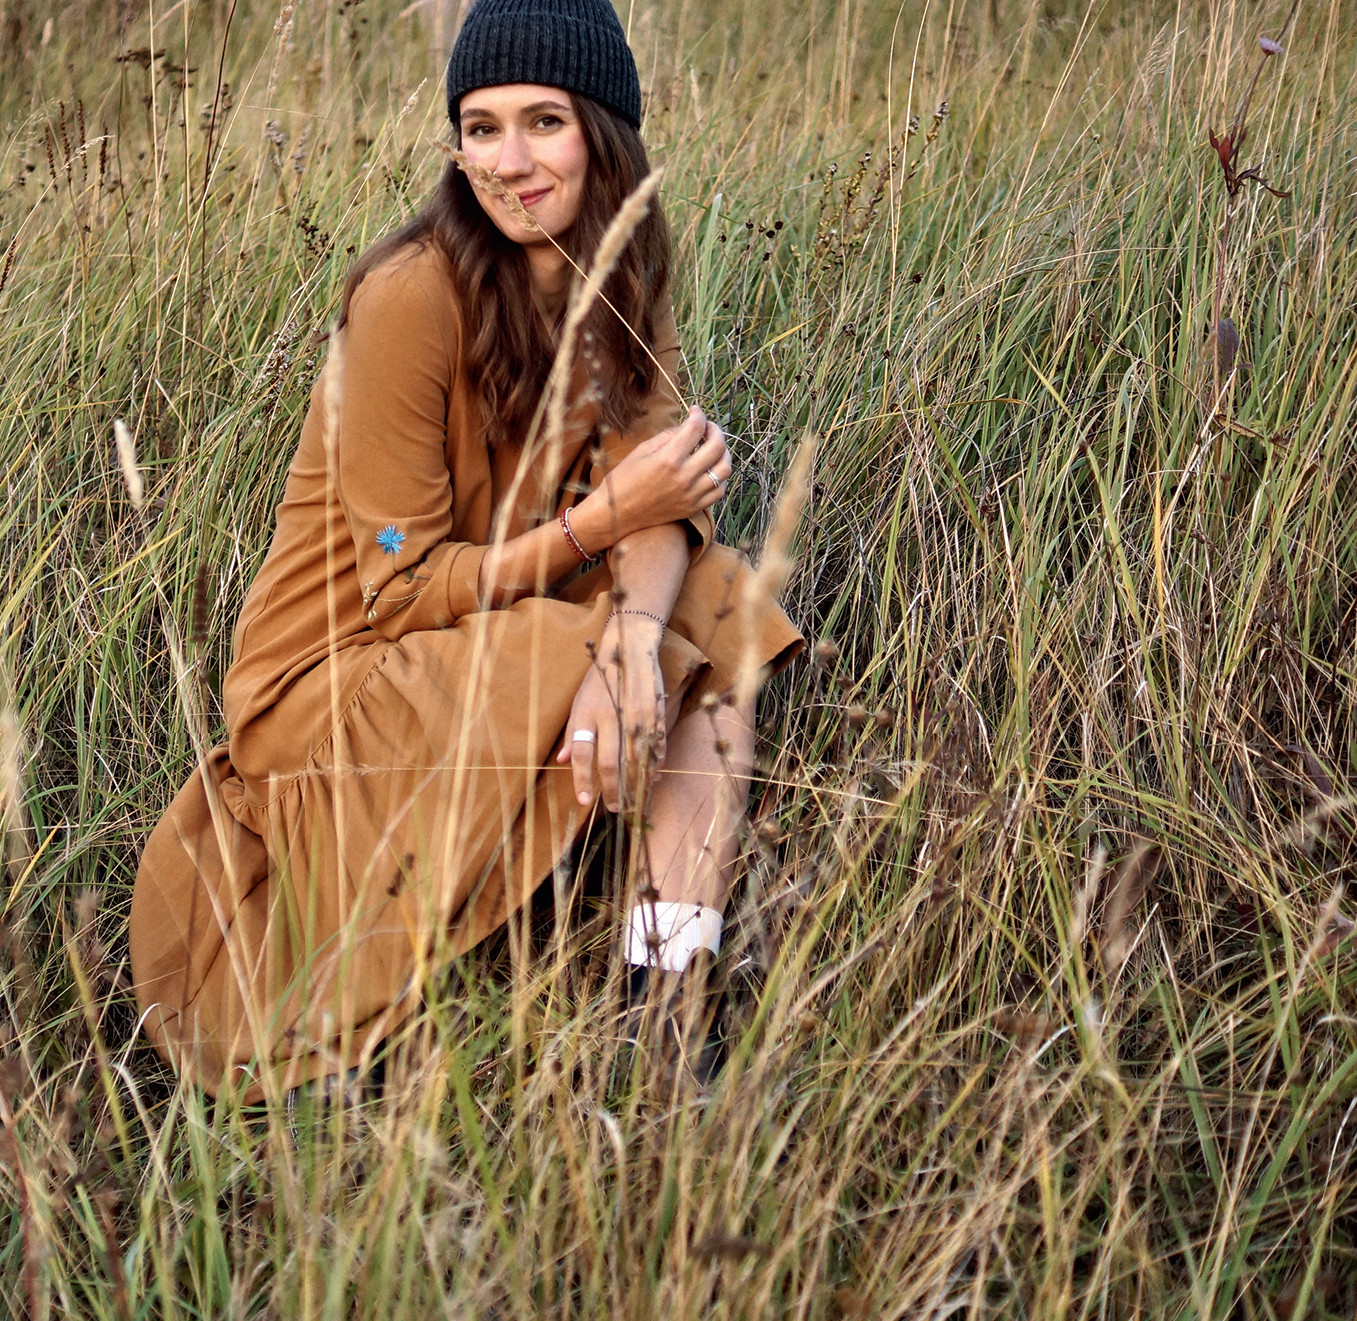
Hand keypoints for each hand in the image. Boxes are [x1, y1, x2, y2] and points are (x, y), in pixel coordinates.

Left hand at [556, 620, 666, 811]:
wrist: (630, 648)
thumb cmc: (601, 678)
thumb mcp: (579, 701)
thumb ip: (573, 732)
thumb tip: (562, 760)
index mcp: (588, 714)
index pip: (583, 755)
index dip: (582, 780)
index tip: (583, 800)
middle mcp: (611, 717)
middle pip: (610, 763)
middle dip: (612, 791)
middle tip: (614, 808)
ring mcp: (636, 716)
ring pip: (635, 760)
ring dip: (635, 784)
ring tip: (633, 800)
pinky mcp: (656, 714)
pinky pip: (655, 747)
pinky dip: (654, 766)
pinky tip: (651, 779)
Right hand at [587, 407, 731, 541]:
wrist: (616, 514)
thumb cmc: (624, 479)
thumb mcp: (642, 450)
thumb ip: (669, 436)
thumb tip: (688, 426)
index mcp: (668, 459)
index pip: (695, 428)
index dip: (698, 415)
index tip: (695, 411)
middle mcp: (684, 477)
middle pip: (717, 447)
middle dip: (715, 430)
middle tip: (708, 428)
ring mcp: (691, 494)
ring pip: (724, 469)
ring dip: (724, 453)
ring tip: (714, 448)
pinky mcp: (693, 507)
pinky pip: (719, 491)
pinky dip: (720, 477)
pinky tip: (711, 469)